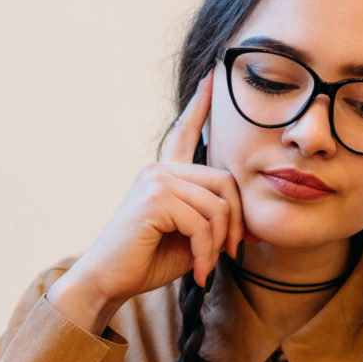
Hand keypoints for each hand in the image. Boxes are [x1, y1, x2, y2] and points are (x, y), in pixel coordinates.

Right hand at [46, 68, 246, 334]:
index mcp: (165, 175)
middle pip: (225, 182)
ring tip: (208, 267)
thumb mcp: (191, 240)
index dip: (200, 108)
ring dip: (219, 244)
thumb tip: (254, 229)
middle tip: (232, 253)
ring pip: (217, 207)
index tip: (211, 80)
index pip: (185, 134)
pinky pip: (203, 223)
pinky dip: (207, 253)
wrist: (108, 281)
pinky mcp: (155, 198)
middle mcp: (159, 170)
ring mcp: (156, 180)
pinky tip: (198, 272)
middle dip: (236, 222)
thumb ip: (215, 224)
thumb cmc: (146, 262)